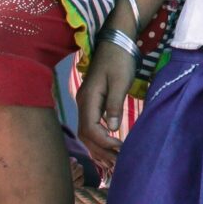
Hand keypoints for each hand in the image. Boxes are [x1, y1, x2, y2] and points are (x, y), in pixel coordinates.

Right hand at [77, 40, 134, 169]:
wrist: (116, 41)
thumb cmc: (119, 59)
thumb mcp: (120, 81)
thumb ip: (115, 104)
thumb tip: (112, 127)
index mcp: (88, 98)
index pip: (90, 128)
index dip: (104, 142)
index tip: (120, 148)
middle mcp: (82, 103)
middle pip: (86, 134)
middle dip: (101, 150)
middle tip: (118, 162)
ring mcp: (86, 103)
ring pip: (87, 132)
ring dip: (99, 147)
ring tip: (114, 161)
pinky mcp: (92, 102)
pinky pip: (92, 125)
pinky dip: (99, 139)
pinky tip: (109, 148)